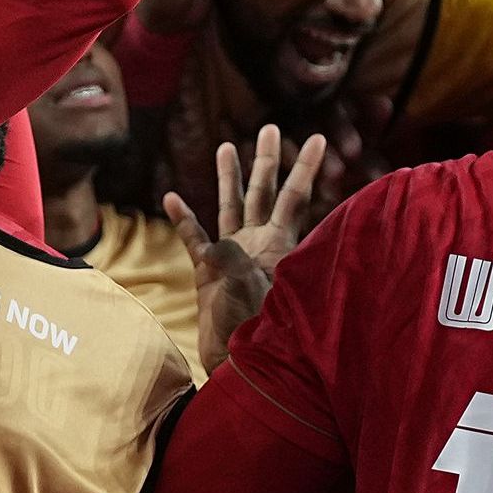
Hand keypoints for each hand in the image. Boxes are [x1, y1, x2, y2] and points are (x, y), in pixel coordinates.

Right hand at [161, 123, 333, 356]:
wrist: (240, 364)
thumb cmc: (261, 330)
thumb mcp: (263, 292)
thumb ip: (243, 264)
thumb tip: (218, 249)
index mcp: (279, 245)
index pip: (295, 197)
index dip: (306, 167)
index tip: (320, 138)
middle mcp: (258, 243)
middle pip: (263, 192)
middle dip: (266, 160)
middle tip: (271, 127)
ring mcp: (233, 255)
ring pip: (230, 206)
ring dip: (227, 177)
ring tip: (227, 146)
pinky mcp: (207, 271)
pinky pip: (194, 239)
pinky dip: (183, 219)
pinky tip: (172, 198)